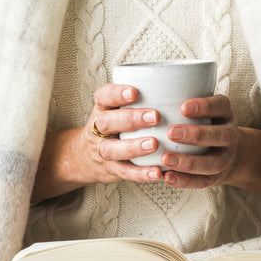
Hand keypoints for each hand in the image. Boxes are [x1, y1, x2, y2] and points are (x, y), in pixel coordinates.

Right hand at [31, 84, 162, 201]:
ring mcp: (103, 150)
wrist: (82, 158)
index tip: (134, 91)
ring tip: (155, 144)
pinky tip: (157, 172)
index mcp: (102, 109)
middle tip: (155, 116)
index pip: (103, 97)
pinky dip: (140, 174)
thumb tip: (178, 86)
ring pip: (113, 149)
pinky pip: (125, 172)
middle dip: (131, 119)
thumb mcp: (114, 109)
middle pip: (108, 122)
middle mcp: (98, 129)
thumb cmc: (111, 127)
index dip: (117, 94)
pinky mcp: (111, 170)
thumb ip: (138, 100)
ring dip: (134, 146)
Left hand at [161, 95, 260, 198]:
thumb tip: (148, 82)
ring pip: (212, 163)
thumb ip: (183, 96)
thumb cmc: (205, 121)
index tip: (182, 107)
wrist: (230, 150)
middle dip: (196, 135)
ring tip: (165, 159)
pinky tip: (167, 177)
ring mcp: (225, 157)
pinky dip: (185, 181)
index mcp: (224, 112)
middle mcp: (229, 135)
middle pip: (219, 135)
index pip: (220, 106)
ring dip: (188, 162)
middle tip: (171, 132)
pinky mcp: (216, 177)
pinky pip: (203, 182)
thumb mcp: (203, 106)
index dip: (204, 106)